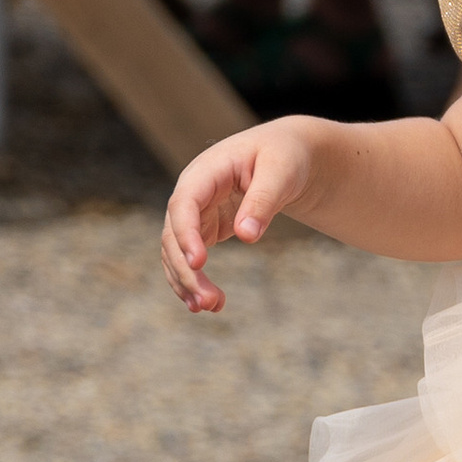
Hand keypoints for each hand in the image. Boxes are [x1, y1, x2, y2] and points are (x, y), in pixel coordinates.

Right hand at [162, 118, 322, 312]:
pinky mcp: (204, 228)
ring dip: (188, 281)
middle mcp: (192, 192)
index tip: (200, 263)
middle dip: (187, 270)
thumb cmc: (286, 156)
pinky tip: (210, 304)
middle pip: (174, 233)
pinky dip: (195, 280)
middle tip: (209, 302)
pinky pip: (190, 257)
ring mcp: (195, 212)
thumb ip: (263, 201)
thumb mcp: (281, 171)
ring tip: (211, 308)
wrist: (287, 154)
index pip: (184, 204)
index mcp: (206, 171)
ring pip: (176, 251)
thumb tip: (248, 236)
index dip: (186, 233)